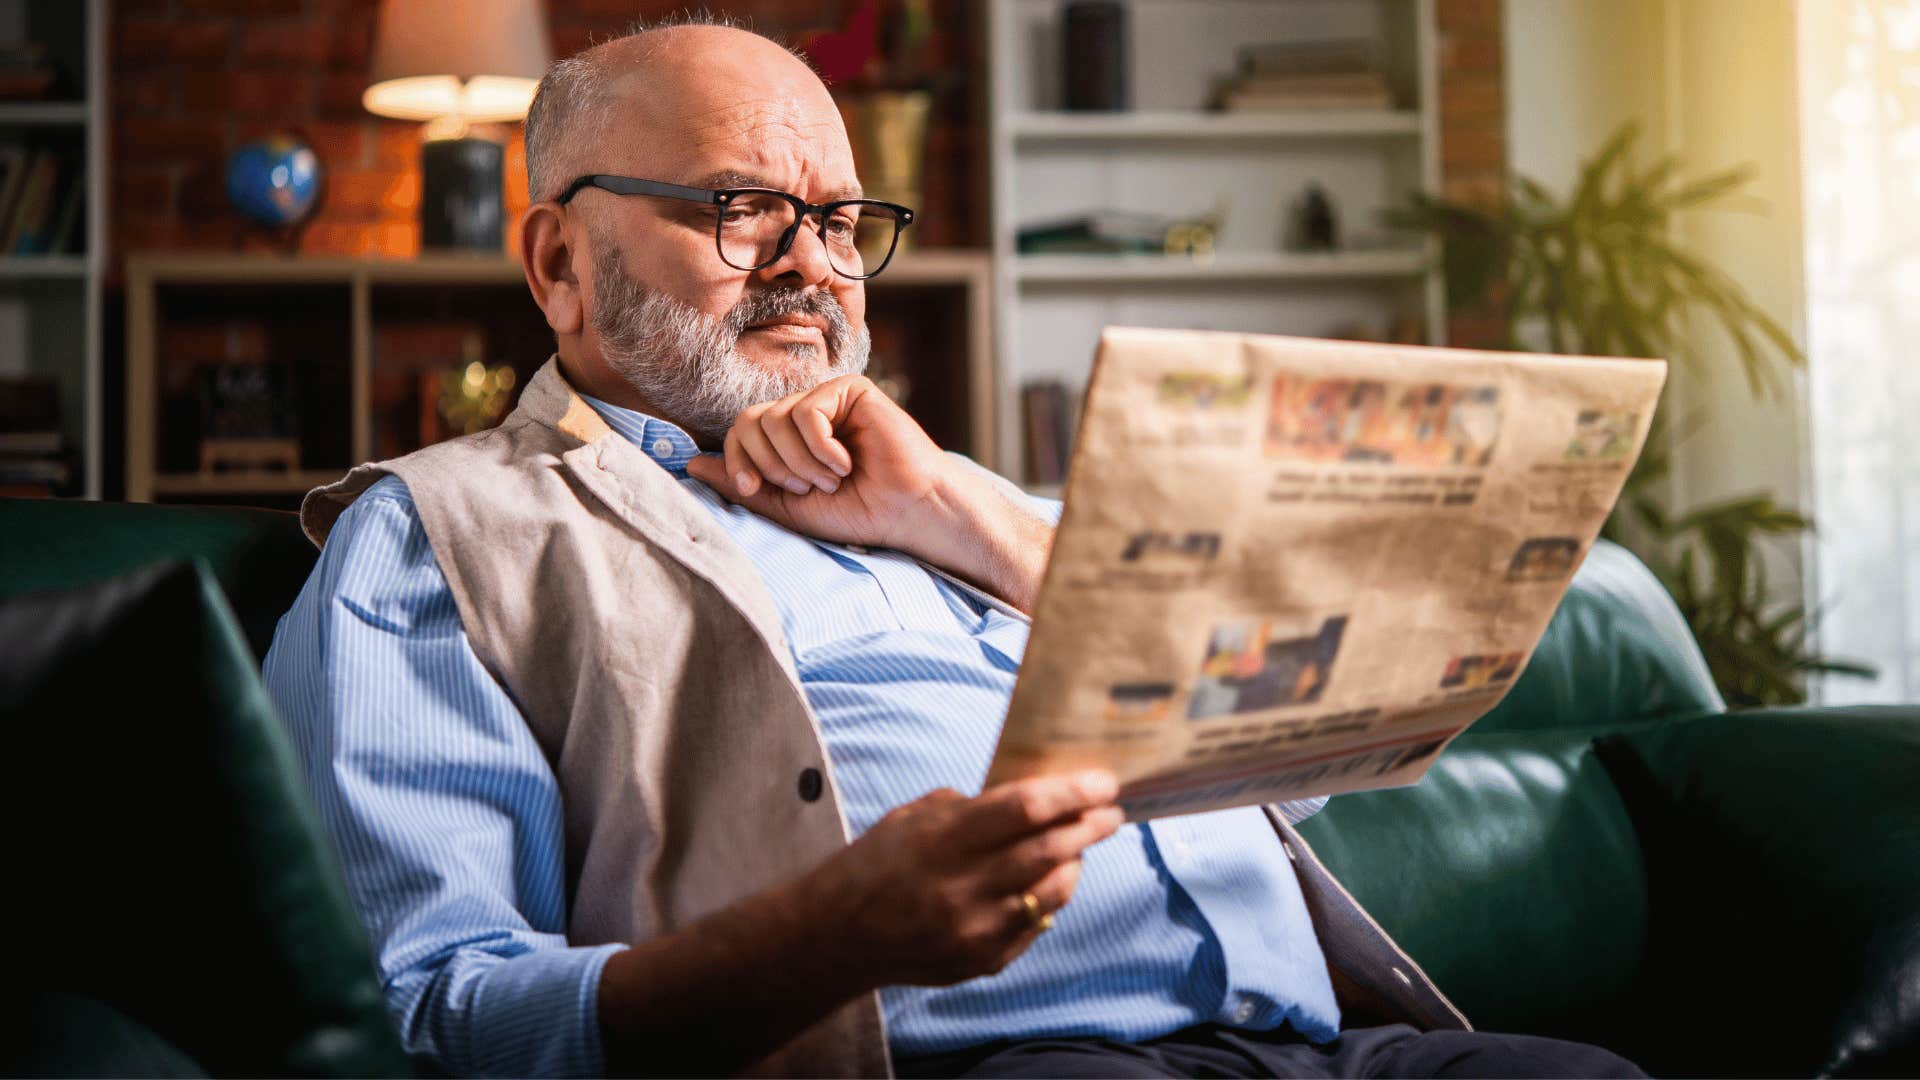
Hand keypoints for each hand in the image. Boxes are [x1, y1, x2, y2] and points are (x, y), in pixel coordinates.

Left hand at [685, 374, 953, 553]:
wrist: (907, 512)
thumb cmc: (857, 512)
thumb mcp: (788, 507)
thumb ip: (743, 485)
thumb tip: (690, 464)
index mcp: (787, 438)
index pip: (739, 432)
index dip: (736, 460)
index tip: (754, 490)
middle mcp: (803, 413)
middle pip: (749, 421)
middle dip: (771, 464)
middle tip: (807, 488)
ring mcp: (826, 399)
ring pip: (776, 418)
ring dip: (800, 462)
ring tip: (833, 479)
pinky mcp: (850, 390)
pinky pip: (806, 412)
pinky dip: (821, 448)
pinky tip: (848, 462)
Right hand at [806, 770, 1123, 988]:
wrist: (841, 933)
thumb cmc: (880, 861)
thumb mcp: (917, 816)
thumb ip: (975, 808)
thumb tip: (1037, 796)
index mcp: (943, 840)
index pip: (1024, 809)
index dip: (1072, 793)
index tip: (1104, 781)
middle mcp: (962, 888)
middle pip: (1049, 850)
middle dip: (1090, 826)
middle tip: (1111, 810)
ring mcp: (975, 931)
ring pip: (1053, 892)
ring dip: (1075, 862)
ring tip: (1079, 843)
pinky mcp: (983, 961)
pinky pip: (1036, 924)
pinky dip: (1049, 896)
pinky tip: (1048, 879)